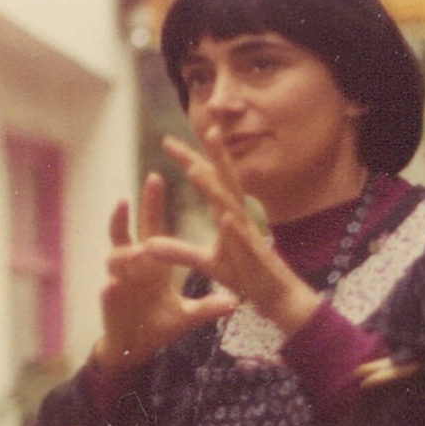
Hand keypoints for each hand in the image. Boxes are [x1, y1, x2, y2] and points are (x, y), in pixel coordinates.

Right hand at [93, 170, 239, 373]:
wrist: (136, 349)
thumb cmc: (160, 325)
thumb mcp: (189, 315)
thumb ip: (208, 306)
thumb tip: (235, 302)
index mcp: (151, 263)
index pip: (151, 226)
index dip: (151, 203)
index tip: (156, 176)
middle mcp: (131, 268)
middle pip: (125, 235)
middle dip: (123, 217)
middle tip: (126, 198)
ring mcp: (118, 284)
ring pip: (114, 262)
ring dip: (123, 256)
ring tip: (137, 253)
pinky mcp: (110, 305)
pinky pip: (108, 295)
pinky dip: (110, 290)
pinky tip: (112, 286)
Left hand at [142, 131, 322, 334]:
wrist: (277, 298)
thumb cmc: (245, 275)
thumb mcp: (206, 262)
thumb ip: (178, 251)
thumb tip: (147, 243)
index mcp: (227, 214)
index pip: (208, 180)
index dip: (189, 159)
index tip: (167, 141)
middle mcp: (239, 218)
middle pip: (225, 181)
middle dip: (215, 155)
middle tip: (206, 127)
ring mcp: (248, 235)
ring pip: (230, 206)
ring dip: (214, 188)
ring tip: (196, 170)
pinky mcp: (254, 257)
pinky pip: (242, 241)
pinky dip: (234, 229)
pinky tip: (225, 218)